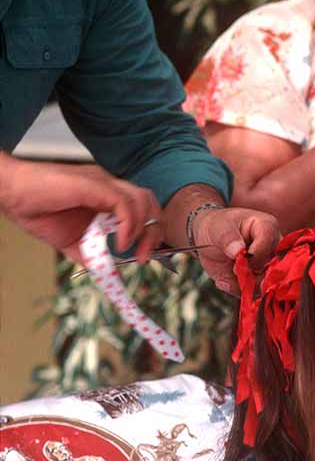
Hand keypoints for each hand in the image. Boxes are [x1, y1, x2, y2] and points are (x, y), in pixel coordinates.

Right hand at [0, 153, 161, 262]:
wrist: (12, 194)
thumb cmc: (37, 210)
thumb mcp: (71, 242)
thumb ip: (92, 257)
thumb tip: (111, 277)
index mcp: (106, 196)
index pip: (143, 207)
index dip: (150, 230)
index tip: (144, 255)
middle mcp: (109, 186)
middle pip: (149, 201)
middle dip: (154, 231)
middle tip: (144, 257)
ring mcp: (103, 183)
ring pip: (142, 199)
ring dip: (144, 229)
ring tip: (131, 251)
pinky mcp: (94, 184)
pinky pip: (123, 202)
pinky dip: (128, 224)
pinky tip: (120, 242)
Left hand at [191, 206, 279, 294]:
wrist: (210, 239)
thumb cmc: (217, 227)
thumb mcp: (217, 228)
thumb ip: (227, 238)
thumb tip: (238, 251)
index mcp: (267, 227)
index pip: (269, 242)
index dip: (255, 254)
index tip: (237, 259)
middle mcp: (273, 248)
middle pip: (274, 267)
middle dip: (254, 276)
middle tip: (234, 272)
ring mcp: (267, 266)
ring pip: (264, 284)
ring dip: (243, 284)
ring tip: (225, 275)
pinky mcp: (258, 281)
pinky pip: (252, 292)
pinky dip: (236, 289)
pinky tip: (223, 280)